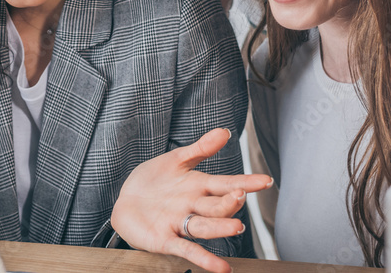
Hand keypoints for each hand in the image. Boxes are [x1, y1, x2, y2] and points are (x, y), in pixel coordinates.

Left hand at [111, 128, 272, 272]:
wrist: (124, 200)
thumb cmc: (154, 180)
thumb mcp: (176, 160)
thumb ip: (201, 148)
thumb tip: (225, 131)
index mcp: (198, 186)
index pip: (226, 184)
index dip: (245, 182)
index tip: (266, 181)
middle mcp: (194, 206)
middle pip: (216, 206)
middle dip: (228, 203)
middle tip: (239, 197)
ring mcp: (180, 223)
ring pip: (205, 227)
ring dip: (220, 227)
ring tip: (235, 227)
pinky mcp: (166, 240)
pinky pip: (187, 250)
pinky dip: (205, 259)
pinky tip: (222, 268)